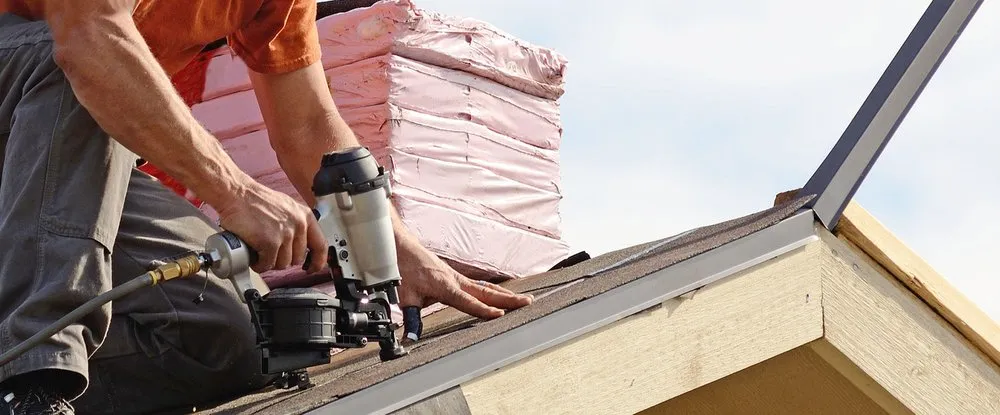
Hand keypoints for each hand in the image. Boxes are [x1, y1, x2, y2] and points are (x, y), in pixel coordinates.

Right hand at [214, 179, 327, 273]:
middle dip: (282, 259)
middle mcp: (298, 225)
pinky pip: (267, 264)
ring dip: (269, 261)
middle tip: (270, 252)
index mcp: (305, 216)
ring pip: (283, 264)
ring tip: (260, 250)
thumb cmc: (255, 200)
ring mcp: (285, 234)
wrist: (237, 193)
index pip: (320, 245)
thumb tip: (299, 243)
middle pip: (298, 258)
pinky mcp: (270, 242)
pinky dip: (258, 264)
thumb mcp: (286, 208)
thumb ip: (295, 224)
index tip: (312, 268)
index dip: (318, 261)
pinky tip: (253, 255)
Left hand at [395, 231, 532, 319]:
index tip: (500, 315)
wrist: (402, 247)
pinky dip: (495, 290)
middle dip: (508, 299)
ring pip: (487, 288)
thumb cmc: (404, 270)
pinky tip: (503, 294)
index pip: (468, 301)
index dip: (483, 310)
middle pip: (486, 292)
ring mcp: (459, 278)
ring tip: (524, 300)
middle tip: (527, 303)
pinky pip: (481, 285)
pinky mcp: (457, 277)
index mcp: (445, 286)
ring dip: (505, 294)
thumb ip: (411, 320)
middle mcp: (456, 280)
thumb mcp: (405, 297)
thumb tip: (410, 340)